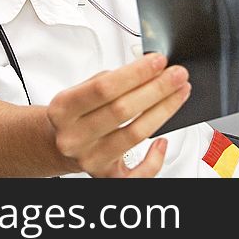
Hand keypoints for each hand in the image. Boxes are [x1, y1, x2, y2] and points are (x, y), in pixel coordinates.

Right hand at [46, 53, 190, 176]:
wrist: (59, 146)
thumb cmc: (75, 114)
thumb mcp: (79, 90)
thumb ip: (109, 80)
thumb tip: (147, 70)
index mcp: (63, 109)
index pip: (104, 88)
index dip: (136, 73)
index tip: (159, 61)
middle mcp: (74, 137)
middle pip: (122, 110)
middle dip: (156, 89)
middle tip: (178, 75)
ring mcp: (90, 159)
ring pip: (134, 135)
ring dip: (163, 111)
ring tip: (179, 93)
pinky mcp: (106, 177)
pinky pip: (136, 176)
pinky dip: (154, 160)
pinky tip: (163, 142)